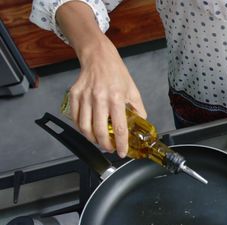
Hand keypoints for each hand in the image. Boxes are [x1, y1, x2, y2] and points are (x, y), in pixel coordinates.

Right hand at [67, 38, 145, 157]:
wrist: (99, 58)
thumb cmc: (117, 74)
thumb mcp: (133, 91)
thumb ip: (138, 110)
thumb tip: (140, 126)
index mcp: (116, 98)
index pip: (119, 127)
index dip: (121, 144)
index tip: (122, 152)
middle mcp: (99, 98)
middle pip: (99, 131)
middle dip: (105, 145)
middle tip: (110, 148)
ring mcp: (84, 97)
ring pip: (84, 127)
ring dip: (92, 139)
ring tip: (100, 141)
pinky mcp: (73, 95)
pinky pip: (76, 118)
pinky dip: (82, 128)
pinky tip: (89, 130)